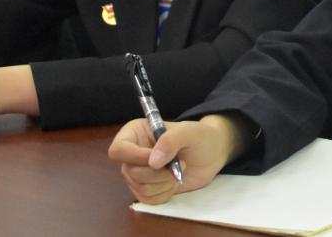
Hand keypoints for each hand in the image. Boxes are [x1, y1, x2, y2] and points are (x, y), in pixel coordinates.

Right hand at [109, 115, 243, 203]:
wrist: (212, 154)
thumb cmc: (200, 137)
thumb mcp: (190, 132)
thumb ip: (171, 141)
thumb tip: (153, 162)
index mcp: (136, 133)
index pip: (119, 150)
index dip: (136, 158)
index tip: (158, 160)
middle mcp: (132, 154)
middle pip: (130, 172)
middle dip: (158, 173)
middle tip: (179, 164)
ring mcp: (138, 173)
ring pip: (139, 188)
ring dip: (164, 183)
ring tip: (178, 171)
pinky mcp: (147, 189)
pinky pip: (148, 200)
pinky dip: (164, 194)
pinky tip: (174, 182)